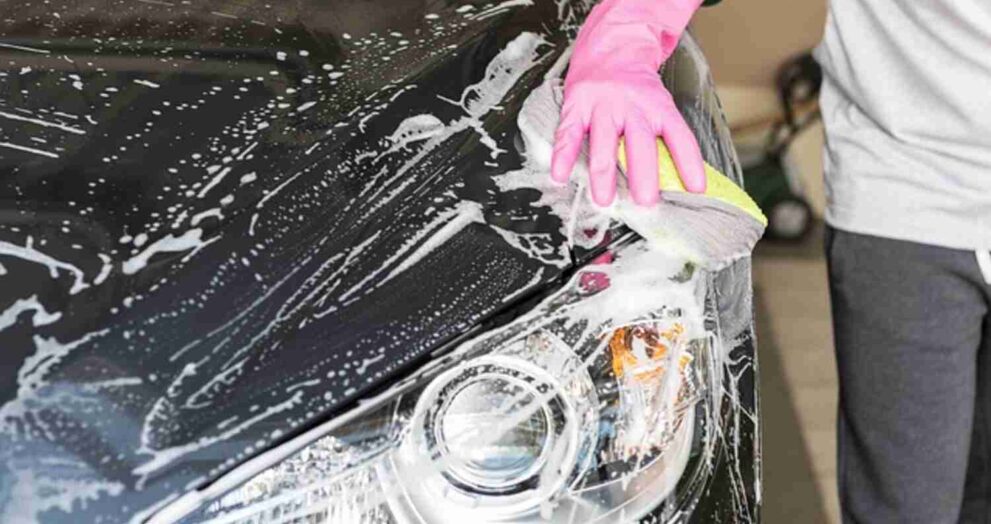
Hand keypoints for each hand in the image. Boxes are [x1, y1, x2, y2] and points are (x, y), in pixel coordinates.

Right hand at [550, 0, 705, 206]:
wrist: (611, 46)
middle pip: (640, 144)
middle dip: (643, 175)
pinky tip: (560, 176)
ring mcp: (602, 106)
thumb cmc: (637, 86)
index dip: (689, 163)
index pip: (679, 136)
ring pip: (603, 144)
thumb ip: (665, 138)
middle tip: (646, 202)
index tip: (696, 189)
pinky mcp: (577, 105)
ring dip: (603, 174)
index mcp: (658, 106)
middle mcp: (632, 106)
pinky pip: (568, 134)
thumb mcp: (659, 103)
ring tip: (604, 200)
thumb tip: (682, 180)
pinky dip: (563, 156)